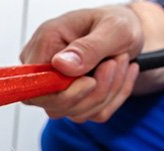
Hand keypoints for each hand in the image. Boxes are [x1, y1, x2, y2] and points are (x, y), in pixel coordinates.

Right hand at [20, 5, 143, 122]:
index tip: (90, 81)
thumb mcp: (114, 28)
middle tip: (116, 62)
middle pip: (55, 105)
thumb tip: (61, 65)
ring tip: (121, 62)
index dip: (62, 93)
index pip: (34, 86)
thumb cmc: (117, 24)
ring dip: (108, 92)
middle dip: (95, 91)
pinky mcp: (71, 101)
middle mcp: (44, 69)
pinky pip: (91, 114)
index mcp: (44, 45)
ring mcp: (55, 88)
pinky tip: (121, 75)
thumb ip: (88, 48)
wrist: (128, 33)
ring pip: (75, 112)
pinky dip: (113, 98)